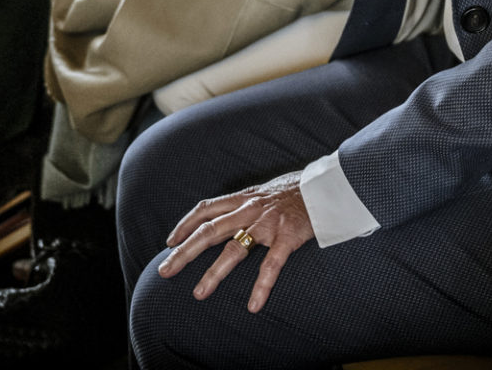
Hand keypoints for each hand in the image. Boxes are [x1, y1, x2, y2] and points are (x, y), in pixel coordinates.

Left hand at [158, 171, 315, 312]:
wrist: (327, 186)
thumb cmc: (295, 192)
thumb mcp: (264, 193)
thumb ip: (245, 205)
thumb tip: (228, 216)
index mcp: (243, 199)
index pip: (206, 209)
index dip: (186, 224)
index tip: (170, 241)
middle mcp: (250, 209)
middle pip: (209, 231)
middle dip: (185, 251)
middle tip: (165, 270)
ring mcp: (268, 223)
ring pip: (234, 249)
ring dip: (214, 273)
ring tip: (199, 293)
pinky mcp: (287, 236)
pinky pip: (271, 265)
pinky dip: (261, 286)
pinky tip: (254, 305)